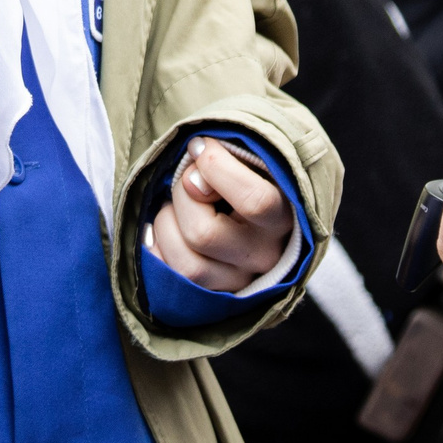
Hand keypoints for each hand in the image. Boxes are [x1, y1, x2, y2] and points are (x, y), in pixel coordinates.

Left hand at [151, 136, 295, 291]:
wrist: (258, 217)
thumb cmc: (251, 175)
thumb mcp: (251, 160)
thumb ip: (228, 161)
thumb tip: (192, 180)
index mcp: (285, 218)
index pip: (255, 201)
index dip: (216, 167)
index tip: (199, 147)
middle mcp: (264, 257)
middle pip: (204, 234)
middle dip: (182, 194)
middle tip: (187, 179)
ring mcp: (238, 282)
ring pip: (185, 264)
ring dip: (167, 223)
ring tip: (177, 206)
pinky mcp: (211, 295)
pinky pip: (168, 277)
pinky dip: (157, 247)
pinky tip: (170, 228)